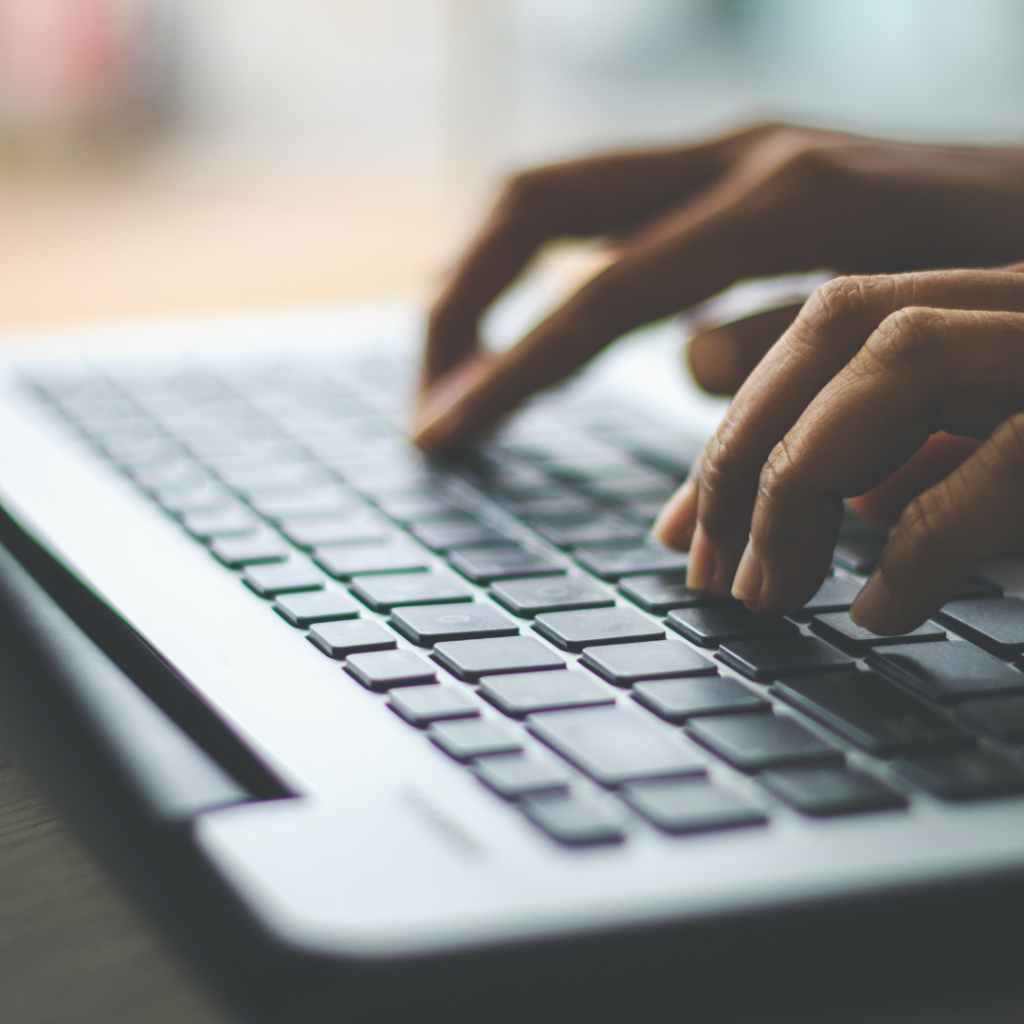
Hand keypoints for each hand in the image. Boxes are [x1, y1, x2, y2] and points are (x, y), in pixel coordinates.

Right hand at [414, 123, 1023, 450]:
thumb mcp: (931, 334)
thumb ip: (798, 351)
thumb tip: (686, 364)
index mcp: (781, 201)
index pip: (594, 297)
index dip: (505, 375)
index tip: (440, 438)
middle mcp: (738, 154)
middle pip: (534, 205)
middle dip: (459, 305)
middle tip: (431, 402)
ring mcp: (733, 151)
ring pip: (555, 195)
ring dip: (486, 280)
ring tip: (457, 370)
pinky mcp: (738, 169)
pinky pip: (604, 210)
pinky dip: (546, 271)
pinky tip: (537, 332)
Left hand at [652, 266, 1023, 635]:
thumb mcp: (999, 449)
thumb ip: (893, 434)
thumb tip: (804, 457)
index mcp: (996, 300)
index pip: (828, 322)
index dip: (738, 424)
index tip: (684, 530)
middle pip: (839, 317)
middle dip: (741, 448)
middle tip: (708, 572)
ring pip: (902, 354)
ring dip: (802, 482)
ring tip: (769, 593)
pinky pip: (1007, 457)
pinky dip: (924, 542)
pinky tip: (880, 613)